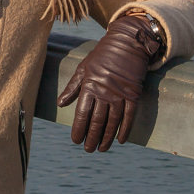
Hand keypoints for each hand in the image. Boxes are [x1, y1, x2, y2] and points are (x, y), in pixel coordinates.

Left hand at [56, 12, 162, 151]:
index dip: (78, 129)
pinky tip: (120, 140)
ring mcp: (120, 94)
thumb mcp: (83, 68)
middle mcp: (105, 92)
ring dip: (107, 137)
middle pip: (97, 121)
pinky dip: (125, 129)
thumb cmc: (102, 55)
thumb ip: (72, 87)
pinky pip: (129, 116)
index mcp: (90, 86)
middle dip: (91, 137)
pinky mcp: (133, 94)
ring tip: (101, 149)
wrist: (127, 43)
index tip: (75, 140)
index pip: (82, 114)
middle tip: (88, 150)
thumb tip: (60, 105)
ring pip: (113, 122)